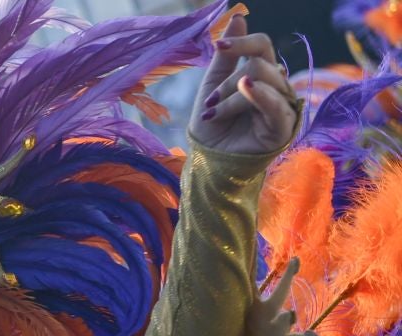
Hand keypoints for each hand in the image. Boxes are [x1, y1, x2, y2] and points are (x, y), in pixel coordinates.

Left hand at [188, 16, 299, 155]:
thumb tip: (238, 17)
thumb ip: (227, 54)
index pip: (261, 46)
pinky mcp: (284, 126)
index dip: (242, 42)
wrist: (208, 160)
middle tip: (211, 104)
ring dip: (232, 97)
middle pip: (259, 63)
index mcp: (261, 74)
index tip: (219, 47)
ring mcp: (282, 105)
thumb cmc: (212, 125)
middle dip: (228, 83)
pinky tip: (246, 87)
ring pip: (263, 80)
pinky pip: (275, 103)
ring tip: (215, 114)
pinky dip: (260, 93)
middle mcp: (276, 86)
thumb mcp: (213, 85)